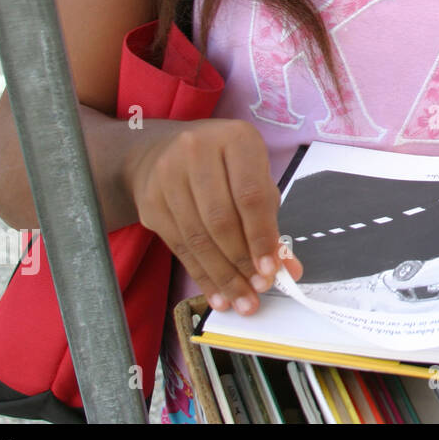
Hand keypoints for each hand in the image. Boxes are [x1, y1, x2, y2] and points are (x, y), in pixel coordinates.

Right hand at [125, 119, 301, 314]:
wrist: (160, 151)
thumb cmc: (223, 166)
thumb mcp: (254, 178)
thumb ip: (271, 220)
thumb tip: (289, 268)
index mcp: (236, 138)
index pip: (251, 196)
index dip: (261, 236)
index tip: (271, 270)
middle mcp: (197, 151)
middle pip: (221, 219)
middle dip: (241, 262)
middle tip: (257, 290)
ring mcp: (168, 176)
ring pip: (198, 237)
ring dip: (222, 276)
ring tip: (241, 301)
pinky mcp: (150, 202)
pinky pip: (179, 246)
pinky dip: (201, 274)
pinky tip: (217, 294)